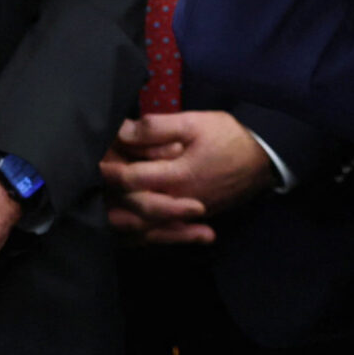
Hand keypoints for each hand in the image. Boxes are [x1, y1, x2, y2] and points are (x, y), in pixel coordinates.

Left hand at [102, 112, 274, 244]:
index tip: (87, 159)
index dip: (105, 169)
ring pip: (145, 226)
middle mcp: (176, 203)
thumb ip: (157, 127)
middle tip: (88, 185)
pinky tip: (128, 225)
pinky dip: (142, 229)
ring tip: (100, 207)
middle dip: (108, 197)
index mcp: (175, 178)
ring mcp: (185, 215)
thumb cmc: (229, 137)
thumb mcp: (195, 123)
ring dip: (121, 218)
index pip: (128, 179)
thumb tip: (122, 129)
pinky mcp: (193, 219)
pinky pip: (163, 231)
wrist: (265, 161)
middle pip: (131, 208)